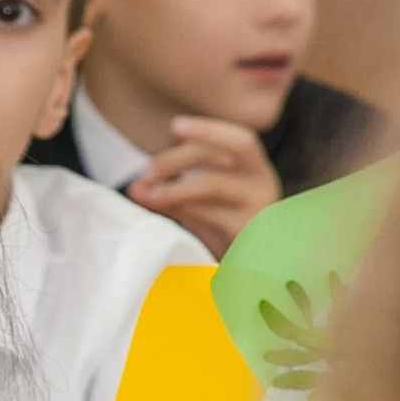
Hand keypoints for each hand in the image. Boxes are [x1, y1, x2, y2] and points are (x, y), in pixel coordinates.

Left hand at [128, 116, 280, 257]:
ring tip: (149, 196)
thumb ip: (170, 192)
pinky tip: (167, 213)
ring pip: (213, 184)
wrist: (255, 273)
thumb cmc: (226, 232)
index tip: (175, 126)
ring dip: (174, 187)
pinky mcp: (248, 233)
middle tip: (147, 173)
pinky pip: (211, 215)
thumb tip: (136, 189)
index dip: (209, 129)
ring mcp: (259, 209)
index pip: (241, 139)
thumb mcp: (200, 206)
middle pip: (225, 154)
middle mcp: (264, 184)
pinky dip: (184, 210)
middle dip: (178, 158)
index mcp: (254, 169)